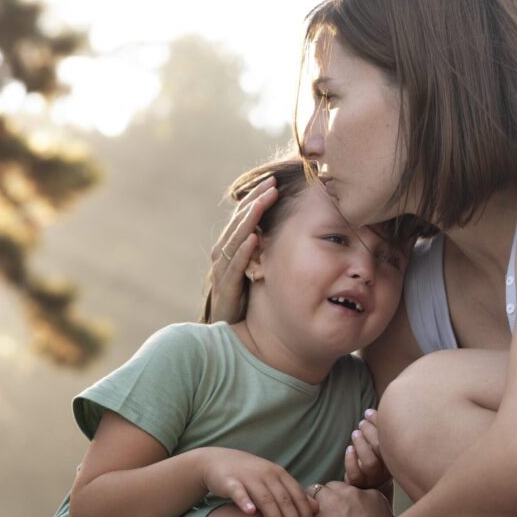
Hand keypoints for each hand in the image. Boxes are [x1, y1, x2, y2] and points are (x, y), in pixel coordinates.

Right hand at [199, 447, 318, 516]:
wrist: (217, 461)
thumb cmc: (250, 476)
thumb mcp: (274, 482)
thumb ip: (293, 494)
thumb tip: (317, 508)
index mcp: (280, 475)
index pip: (298, 497)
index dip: (306, 516)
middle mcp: (267, 474)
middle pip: (285, 500)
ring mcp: (249, 477)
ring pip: (266, 499)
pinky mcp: (230, 481)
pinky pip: (238, 492)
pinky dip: (245, 501)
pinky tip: (250, 513)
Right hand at [208, 177, 277, 322]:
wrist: (235, 336)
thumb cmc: (250, 301)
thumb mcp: (262, 271)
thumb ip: (270, 252)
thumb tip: (293, 230)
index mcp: (233, 248)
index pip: (244, 216)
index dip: (257, 198)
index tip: (274, 180)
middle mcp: (224, 255)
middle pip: (238, 222)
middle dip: (255, 201)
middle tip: (272, 183)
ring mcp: (223, 271)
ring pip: (234, 239)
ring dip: (249, 220)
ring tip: (263, 201)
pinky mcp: (226, 289)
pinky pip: (234, 267)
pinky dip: (243, 251)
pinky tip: (254, 238)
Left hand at [344, 409, 391, 489]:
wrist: (374, 490)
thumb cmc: (377, 462)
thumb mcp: (381, 448)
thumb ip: (378, 432)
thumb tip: (369, 412)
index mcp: (394, 456)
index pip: (390, 437)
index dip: (378, 422)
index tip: (368, 413)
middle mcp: (387, 469)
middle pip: (380, 449)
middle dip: (369, 432)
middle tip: (361, 423)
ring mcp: (373, 479)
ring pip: (370, 463)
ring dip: (361, 445)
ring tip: (355, 433)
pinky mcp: (359, 485)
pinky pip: (355, 474)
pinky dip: (350, 460)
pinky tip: (349, 449)